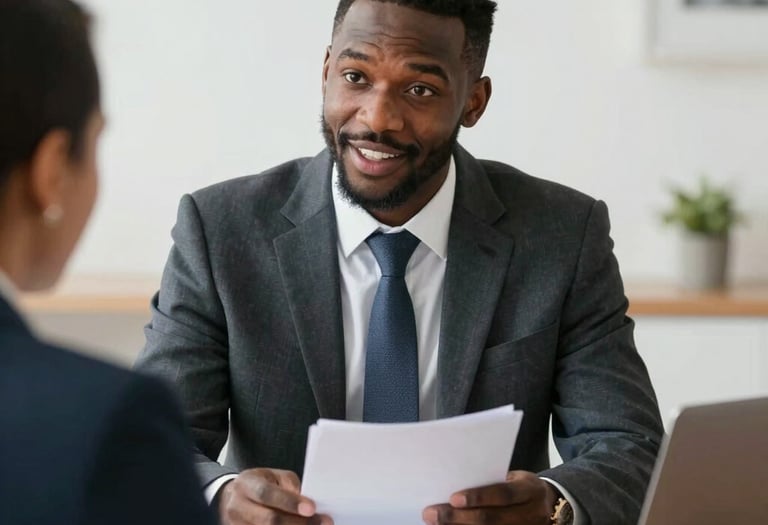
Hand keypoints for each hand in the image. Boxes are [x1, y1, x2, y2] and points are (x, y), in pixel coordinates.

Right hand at [218, 468, 332, 524]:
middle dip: (299, 523)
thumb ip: (289, 487)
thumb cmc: (259, 485)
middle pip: (269, 520)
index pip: (267, 494)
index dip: (290, 502)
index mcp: (246, 485)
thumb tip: (307, 503)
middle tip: (324, 522)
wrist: (232, 499)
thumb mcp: (273, 476)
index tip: (312, 508)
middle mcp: (238, 507)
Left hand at [422, 471, 558, 524]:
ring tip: (436, 524)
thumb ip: (491, 482)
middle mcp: (532, 514)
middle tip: (431, 514)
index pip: (503, 494)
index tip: (453, 498)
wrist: (549, 506)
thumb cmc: (520, 487)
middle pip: (492, 519)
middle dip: (458, 517)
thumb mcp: (514, 479)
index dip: (478, 497)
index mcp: (530, 491)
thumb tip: (453, 484)